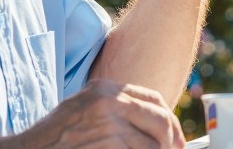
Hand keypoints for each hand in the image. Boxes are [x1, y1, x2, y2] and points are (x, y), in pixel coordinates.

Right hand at [0, 79, 184, 148]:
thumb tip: (157, 124)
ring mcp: (107, 124)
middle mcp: (109, 101)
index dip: (170, 121)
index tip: (176, 138)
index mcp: (106, 89)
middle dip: (171, 141)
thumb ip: (117, 110)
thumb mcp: (85, 110)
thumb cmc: (56, 137)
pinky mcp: (107, 145)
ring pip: (151, 145)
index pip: (154, 100)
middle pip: (160, 121)